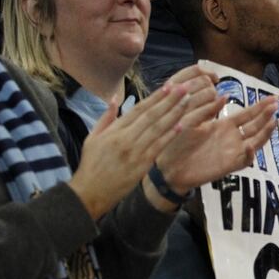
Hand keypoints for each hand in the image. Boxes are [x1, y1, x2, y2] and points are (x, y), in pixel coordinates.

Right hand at [69, 82, 189, 219]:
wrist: (90, 193)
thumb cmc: (91, 165)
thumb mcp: (92, 138)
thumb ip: (106, 117)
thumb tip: (115, 98)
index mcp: (114, 131)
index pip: (138, 109)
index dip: (155, 97)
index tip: (169, 86)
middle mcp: (125, 139)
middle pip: (152, 116)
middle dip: (169, 100)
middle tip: (184, 87)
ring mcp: (135, 152)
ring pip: (158, 128)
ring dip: (174, 113)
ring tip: (187, 100)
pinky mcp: (142, 165)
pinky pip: (159, 146)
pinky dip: (171, 135)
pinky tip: (182, 124)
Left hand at [155, 66, 278, 193]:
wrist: (171, 167)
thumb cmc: (179, 142)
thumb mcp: (193, 121)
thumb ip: (209, 109)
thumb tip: (225, 95)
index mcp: (225, 125)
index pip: (247, 114)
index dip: (260, 106)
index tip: (273, 98)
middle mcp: (232, 138)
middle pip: (255, 125)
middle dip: (266, 115)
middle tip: (277, 104)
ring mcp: (233, 152)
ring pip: (255, 141)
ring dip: (264, 132)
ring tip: (273, 121)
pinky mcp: (229, 166)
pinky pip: (244, 160)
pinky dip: (248, 154)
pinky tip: (249, 145)